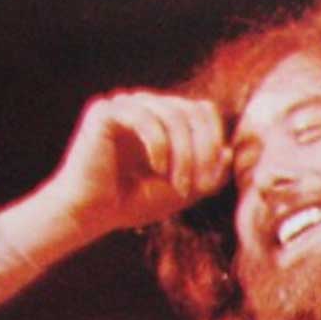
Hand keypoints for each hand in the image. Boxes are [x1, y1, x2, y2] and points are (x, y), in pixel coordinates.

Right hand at [44, 91, 230, 242]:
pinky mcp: (105, 112)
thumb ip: (209, 173)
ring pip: (172, 115)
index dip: (214, 142)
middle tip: (199, 186)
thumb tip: (229, 151)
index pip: (202, 111)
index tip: (210, 181)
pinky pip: (145, 118)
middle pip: (191, 110)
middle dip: (203, 151)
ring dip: (183, 154)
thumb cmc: (134, 203)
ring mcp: (124, 105)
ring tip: (179, 186)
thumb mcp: (183, 190)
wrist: (91, 214)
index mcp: (164, 119)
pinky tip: (157, 170)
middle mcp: (145, 105)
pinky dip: (159, 146)